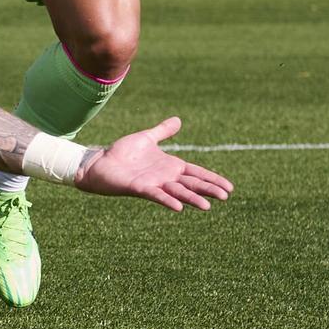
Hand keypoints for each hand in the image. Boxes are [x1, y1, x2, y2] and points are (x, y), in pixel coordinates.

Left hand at [75, 116, 232, 211]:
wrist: (99, 162)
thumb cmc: (122, 152)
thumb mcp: (146, 138)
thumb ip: (162, 131)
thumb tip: (178, 120)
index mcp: (170, 166)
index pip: (197, 173)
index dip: (212, 179)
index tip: (229, 187)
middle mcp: (165, 177)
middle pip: (191, 184)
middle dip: (208, 189)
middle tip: (226, 196)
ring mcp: (154, 184)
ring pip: (178, 192)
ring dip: (192, 198)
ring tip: (208, 205)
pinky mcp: (140, 188)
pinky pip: (157, 195)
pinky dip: (168, 200)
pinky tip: (179, 207)